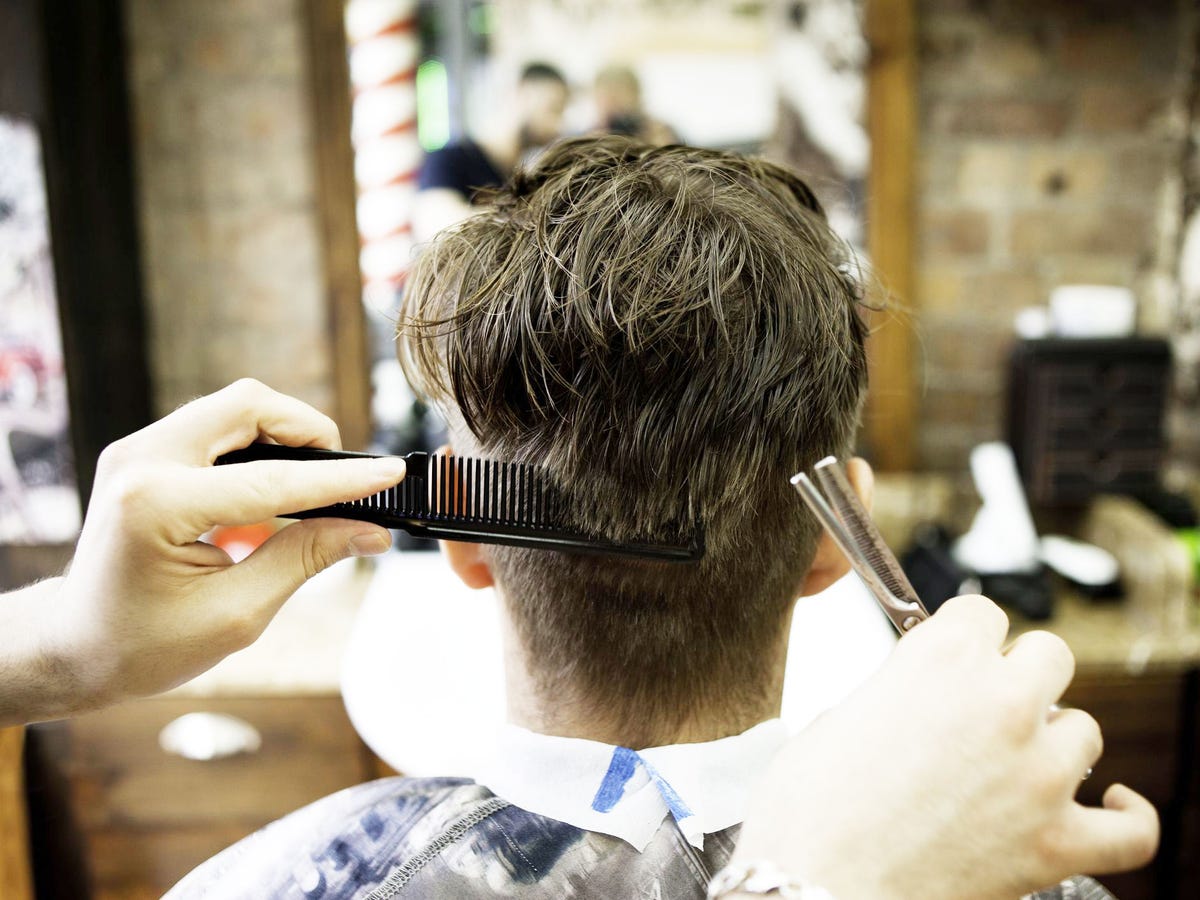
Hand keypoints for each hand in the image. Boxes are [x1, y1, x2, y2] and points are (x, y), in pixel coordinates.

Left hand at [2, 379, 405, 724]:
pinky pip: (216, 425)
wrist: (73, 645)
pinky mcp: (144, 452)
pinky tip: (274, 489)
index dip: (340, 478)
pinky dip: (257, 446)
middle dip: (308, 430)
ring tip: (312, 485)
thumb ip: (305, 559)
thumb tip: (369, 531)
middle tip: (344, 476)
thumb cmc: (144, 644)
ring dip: (283, 435)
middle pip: (248, 404)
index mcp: (157, 506)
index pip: (271, 478)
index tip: (388, 474)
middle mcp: (141, 461)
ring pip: (234, 407)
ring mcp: (138, 450)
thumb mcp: (236, 613)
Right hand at [733, 595, 1158, 899]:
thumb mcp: (839, 715)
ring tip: (1019, 763)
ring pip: (1084, 730)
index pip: (983, 613)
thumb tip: (917, 703)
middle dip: (1019, 675)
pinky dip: (1126, 816)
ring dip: (1053, 741)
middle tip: (987, 705)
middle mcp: (1000, 703)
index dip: (966, 637)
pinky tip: (1108, 802)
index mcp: (940, 658)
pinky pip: (1130, 829)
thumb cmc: (810, 809)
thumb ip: (895, 692)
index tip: (958, 655)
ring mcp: (1037, 774)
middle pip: (1049, 654)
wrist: (816, 884)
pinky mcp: (1057, 843)